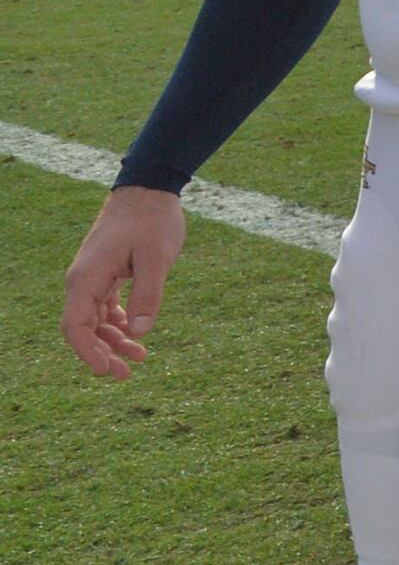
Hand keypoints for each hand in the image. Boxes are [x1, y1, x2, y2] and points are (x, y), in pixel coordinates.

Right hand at [64, 186, 185, 380]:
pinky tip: (137, 334)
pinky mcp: (107, 272)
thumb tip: (140, 331)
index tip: (106, 370)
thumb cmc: (152, 220)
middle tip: (126, 374)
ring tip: (140, 358)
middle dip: (102, 353)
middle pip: (83, 328)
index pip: (75, 326)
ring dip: (113, 340)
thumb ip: (148, 294)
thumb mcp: (156, 258)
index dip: (88, 352)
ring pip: (96, 319)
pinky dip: (119, 322)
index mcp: (86, 279)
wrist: (149, 189)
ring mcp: (93, 277)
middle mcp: (83, 280)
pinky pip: (106, 306)